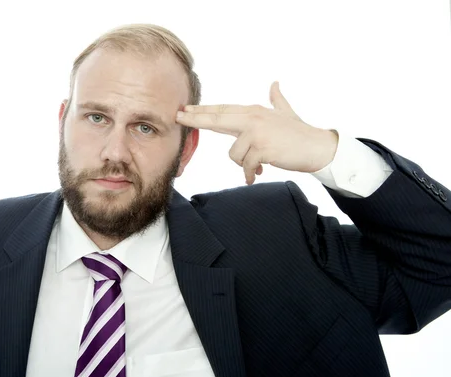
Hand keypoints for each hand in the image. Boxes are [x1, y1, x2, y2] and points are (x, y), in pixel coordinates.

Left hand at [176, 81, 338, 184]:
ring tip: (259, 164)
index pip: (222, 110)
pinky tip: (257, 174)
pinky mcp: (262, 148)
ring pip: (234, 154)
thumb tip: (274, 83)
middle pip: (217, 119)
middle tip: (178, 117)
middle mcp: (253, 118)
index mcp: (254, 111)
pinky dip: (250, 173)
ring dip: (245, 164)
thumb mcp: (285, 113)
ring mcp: (257, 132)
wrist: (317, 147)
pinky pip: (245, 166)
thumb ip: (276, 99)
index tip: (185, 110)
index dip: (202, 111)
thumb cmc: (299, 133)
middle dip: (196, 119)